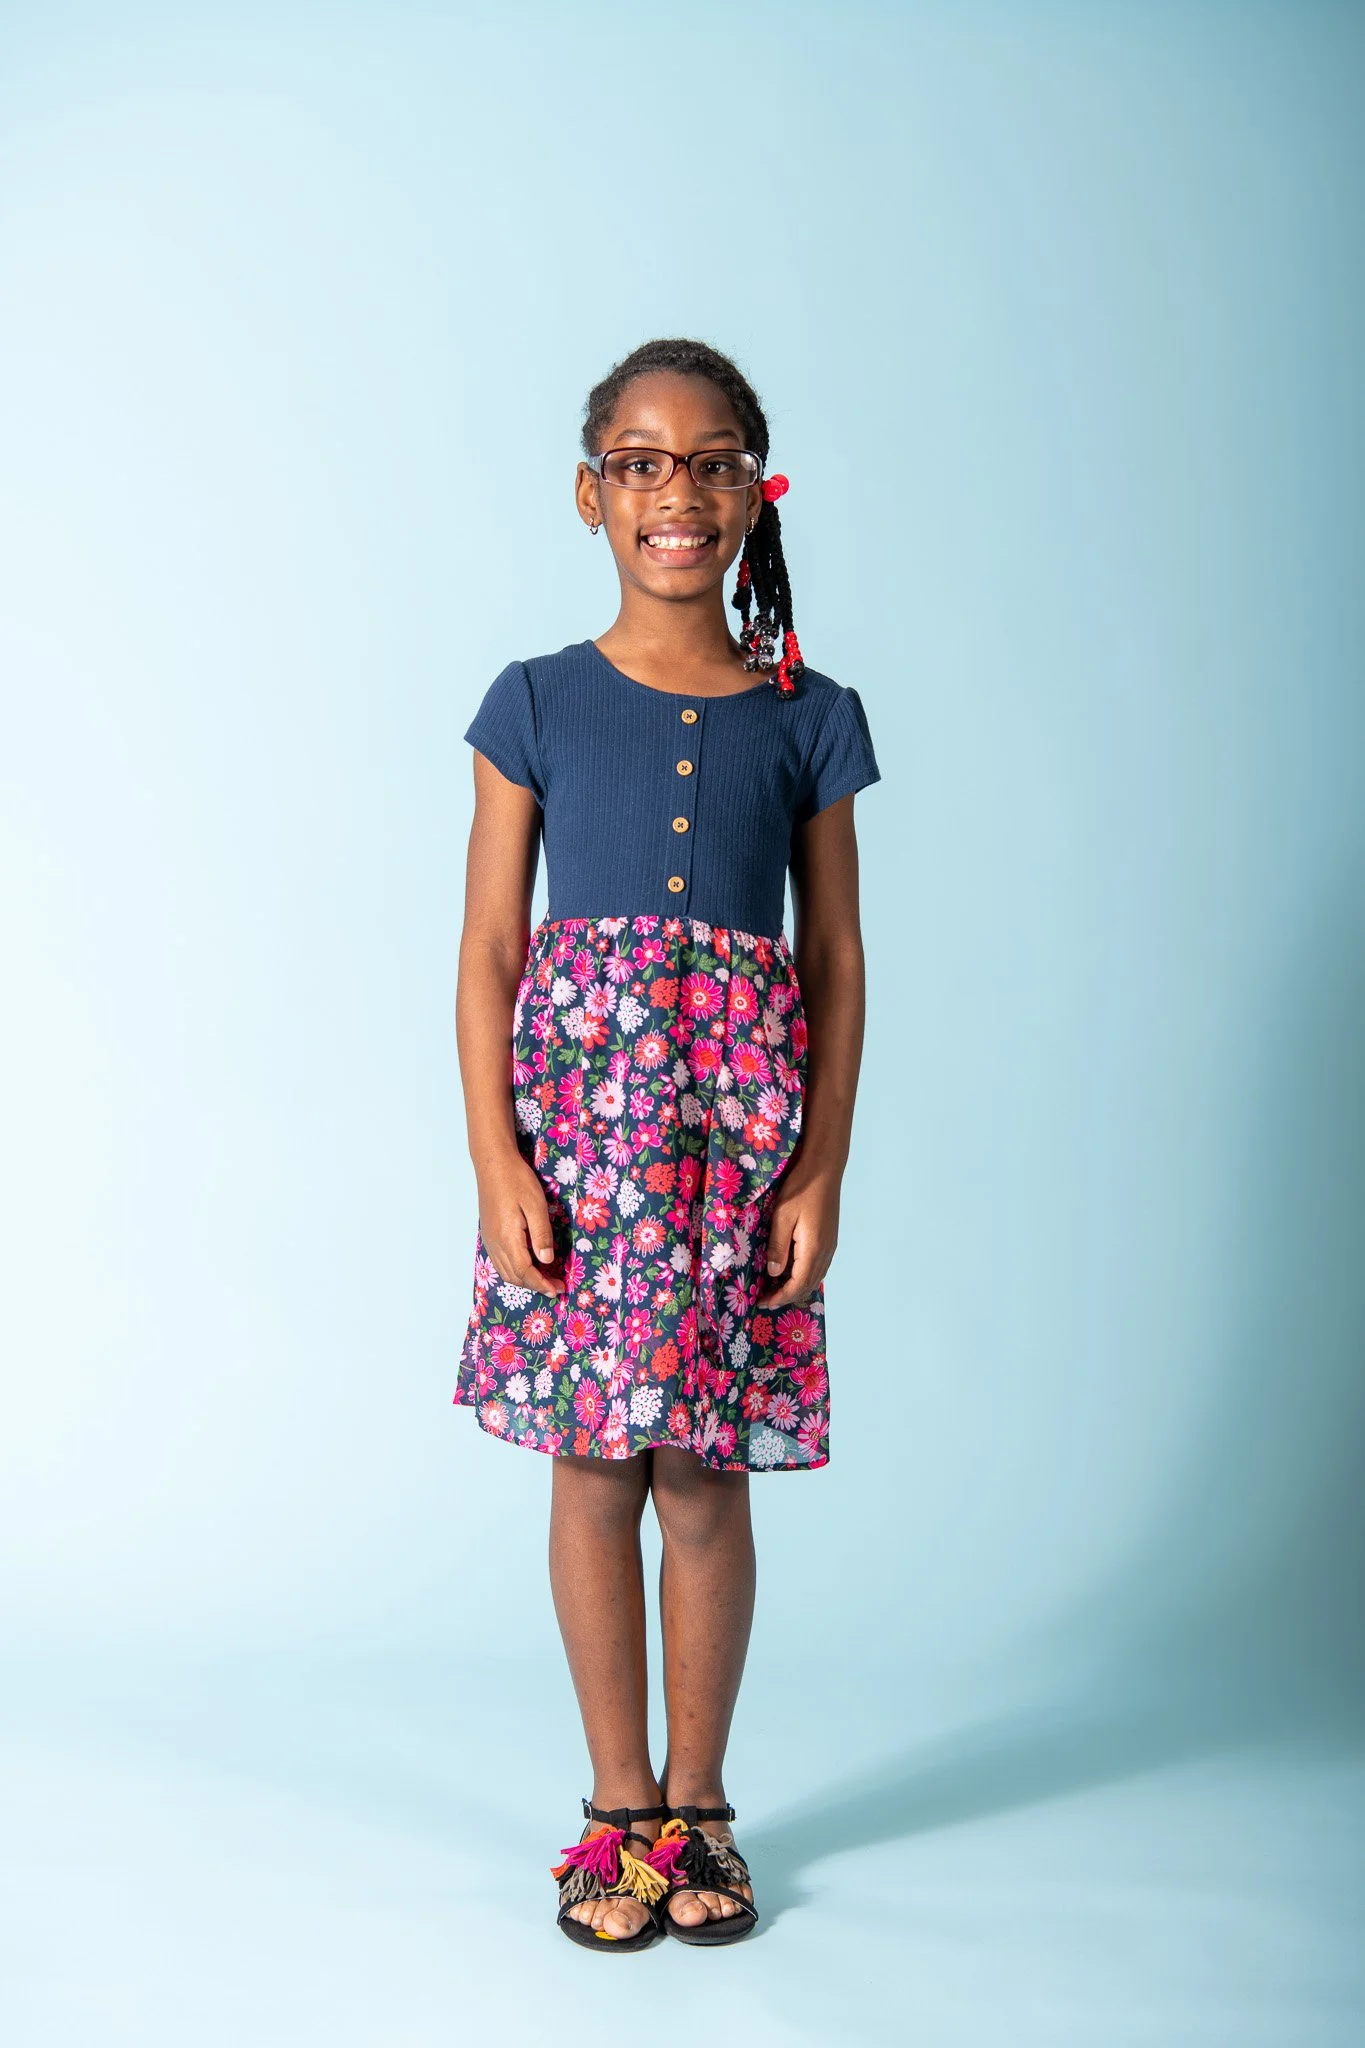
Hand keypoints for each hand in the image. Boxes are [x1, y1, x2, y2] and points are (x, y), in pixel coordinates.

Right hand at [476, 1155, 566, 1298]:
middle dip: (535, 1285)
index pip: (525, 1271)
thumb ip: (541, 1234)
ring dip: (525, 1280)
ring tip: (544, 1279)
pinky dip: (514, 1271)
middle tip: (556, 1286)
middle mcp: (495, 1243)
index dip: (541, 1284)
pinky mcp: (488, 1234)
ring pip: (505, 1272)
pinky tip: (528, 1265)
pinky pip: (500, 1262)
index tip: (557, 1290)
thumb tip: (547, 1260)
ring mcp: (489, 1240)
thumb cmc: (517, 1180)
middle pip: (514, 1276)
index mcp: (508, 1237)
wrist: (492, 1164)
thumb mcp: (536, 1205)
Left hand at [754, 1164, 839, 1308]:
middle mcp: (825, 1252)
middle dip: (788, 1296)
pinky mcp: (830, 1239)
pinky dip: (806, 1277)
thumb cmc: (801, 1188)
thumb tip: (774, 1273)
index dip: (780, 1297)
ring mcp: (830, 1246)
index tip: (763, 1302)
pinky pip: (819, 1267)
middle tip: (767, 1300)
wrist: (824, 1169)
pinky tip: (794, 1274)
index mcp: (813, 1248)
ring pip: (815, 1278)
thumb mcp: (782, 1216)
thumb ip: (778, 1246)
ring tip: (778, 1291)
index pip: (797, 1284)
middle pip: (808, 1285)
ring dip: (797, 1288)